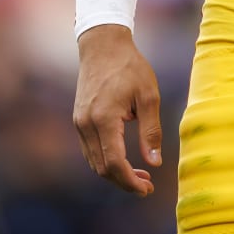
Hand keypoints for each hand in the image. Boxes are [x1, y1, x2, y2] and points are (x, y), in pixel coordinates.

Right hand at [72, 24, 162, 196]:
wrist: (103, 45)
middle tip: (147, 186)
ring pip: (94, 162)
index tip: (147, 188)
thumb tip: (155, 163)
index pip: (114, 163)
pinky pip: (90, 150)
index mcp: (104, 118)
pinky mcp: (79, 120)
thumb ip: (151, 131)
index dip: (130, 181)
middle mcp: (86, 124)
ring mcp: (79, 123)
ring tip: (140, 176)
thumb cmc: (130, 67)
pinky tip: (124, 160)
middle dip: (124, 182)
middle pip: (102, 168)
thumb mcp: (149, 96)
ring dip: (115, 174)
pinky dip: (106, 161)